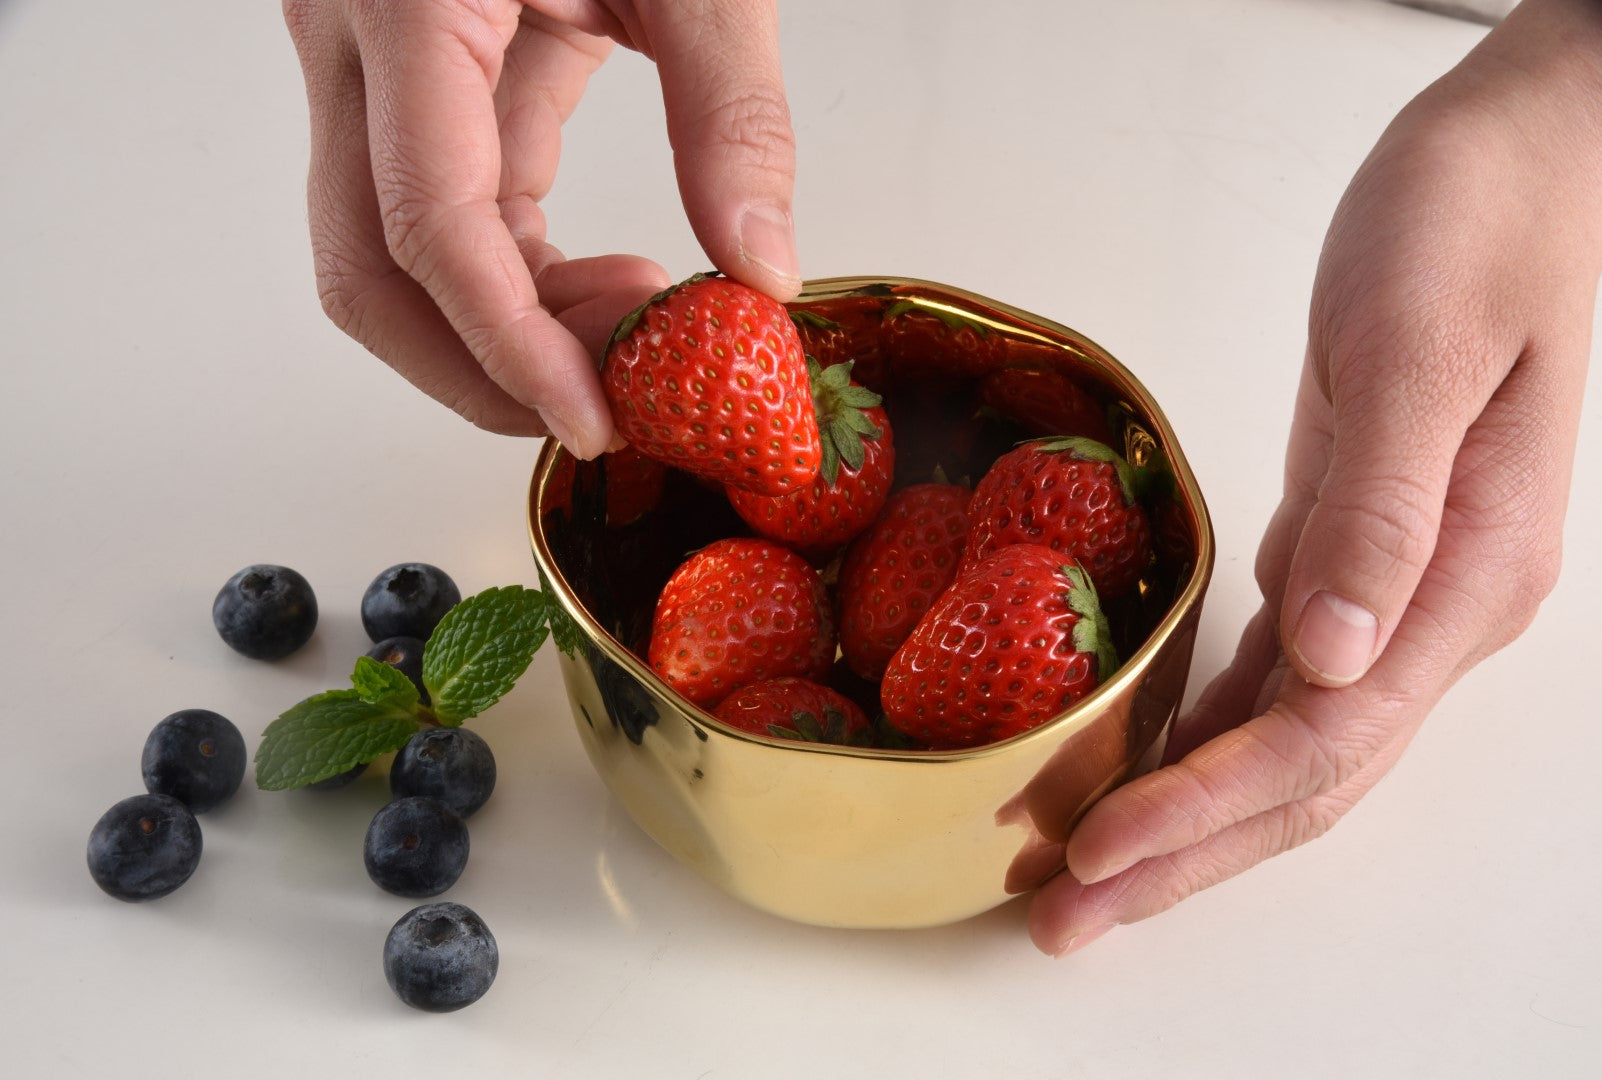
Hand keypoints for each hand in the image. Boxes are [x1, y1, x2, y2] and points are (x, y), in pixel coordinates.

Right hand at [283, 0, 799, 454]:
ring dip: (506, 330)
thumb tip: (760, 267)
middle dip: (483, 370)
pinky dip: (525, 274)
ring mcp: (370, 63)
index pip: (430, 223)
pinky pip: (447, 209)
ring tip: (635, 333)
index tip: (591, 418)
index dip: (506, 346)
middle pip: (370, 271)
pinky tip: (618, 280)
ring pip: (393, 256)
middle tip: (609, 407)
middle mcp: (355, 41)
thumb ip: (736, 109)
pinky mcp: (417, 78)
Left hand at [1023, 0, 1601, 954]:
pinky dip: (1209, 735)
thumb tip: (1333, 657)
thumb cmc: (1473, 226)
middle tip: (1066, 921)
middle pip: (1303, 779)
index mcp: (1467, 577)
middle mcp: (1438, 609)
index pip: (1323, 740)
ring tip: (1085, 875)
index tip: (1099, 850)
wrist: (1519, 160)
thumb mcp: (1420, 349)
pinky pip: (1280, 679)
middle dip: (1184, 856)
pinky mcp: (1357, 549)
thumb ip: (1384, 508)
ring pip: (1288, 744)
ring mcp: (1402, 589)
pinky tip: (1148, 764)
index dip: (1206, 806)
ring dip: (1188, 815)